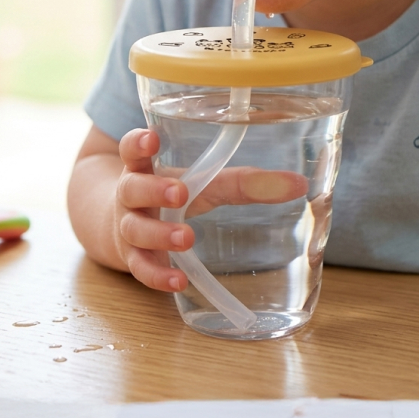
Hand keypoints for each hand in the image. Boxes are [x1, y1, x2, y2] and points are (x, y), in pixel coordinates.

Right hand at [113, 128, 307, 292]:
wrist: (118, 227)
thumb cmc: (170, 197)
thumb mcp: (203, 184)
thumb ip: (244, 182)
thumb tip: (299, 184)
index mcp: (144, 167)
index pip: (132, 149)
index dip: (138, 142)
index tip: (152, 137)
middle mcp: (130, 196)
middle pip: (132, 189)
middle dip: (154, 190)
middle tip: (180, 193)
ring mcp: (127, 229)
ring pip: (134, 229)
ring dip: (159, 234)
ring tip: (186, 238)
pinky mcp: (133, 259)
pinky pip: (141, 268)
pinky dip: (158, 275)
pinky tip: (178, 280)